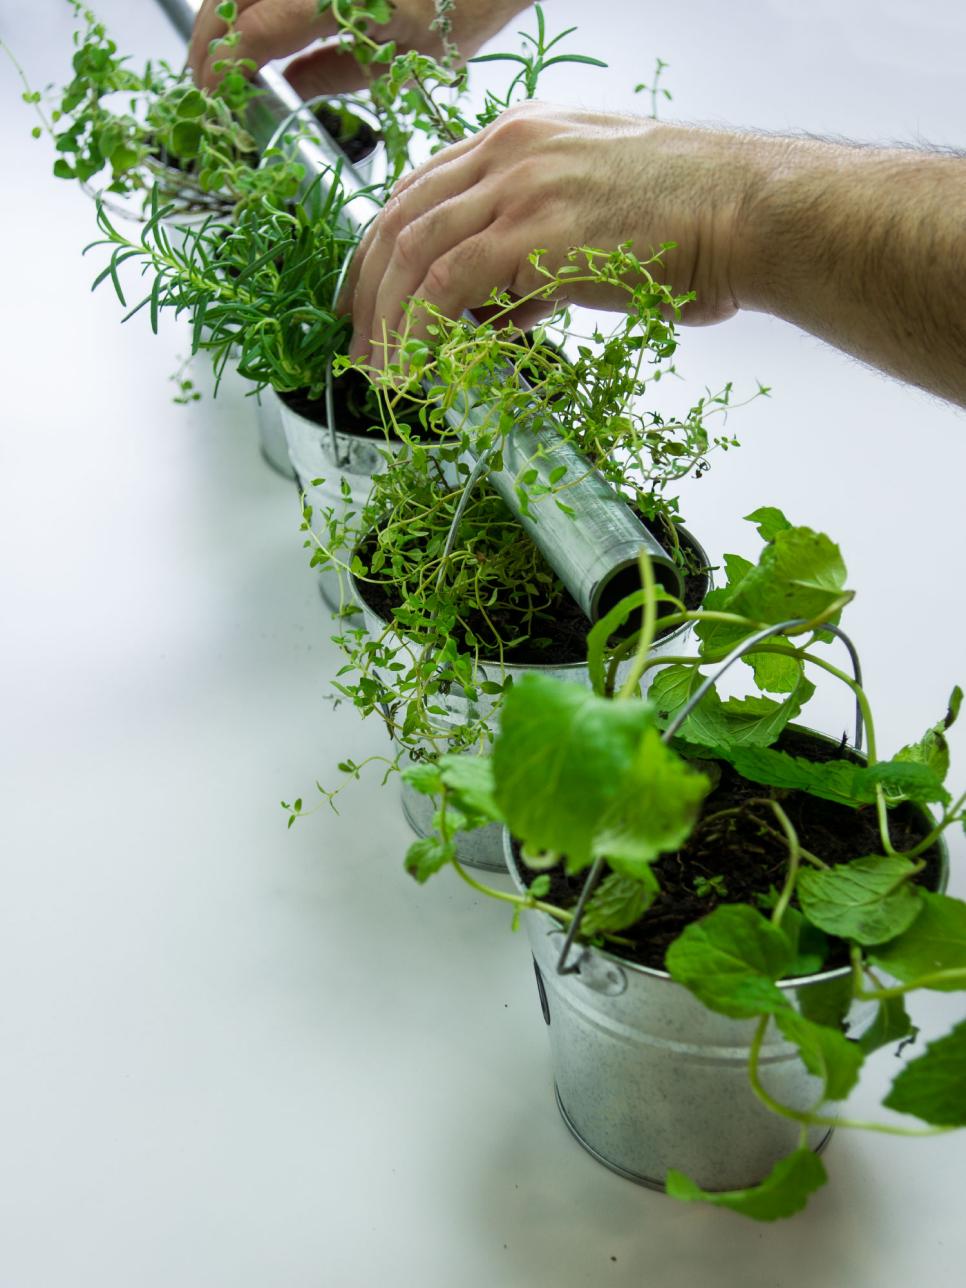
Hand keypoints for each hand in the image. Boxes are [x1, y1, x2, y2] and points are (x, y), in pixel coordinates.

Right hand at [189, 0, 530, 96]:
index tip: (212, 96)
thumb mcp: (405, 60)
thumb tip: (283, 90)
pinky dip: (249, 1)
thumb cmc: (466, 4)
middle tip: (205, 77)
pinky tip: (251, 24)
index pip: (255, 30)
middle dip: (208, 37)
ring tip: (221, 50)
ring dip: (220, 11)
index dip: (223, 66)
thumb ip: (335, 74)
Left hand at [344, 102, 764, 365]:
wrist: (747, 213)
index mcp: (520, 136)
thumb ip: (533, 262)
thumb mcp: (592, 226)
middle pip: (401, 215)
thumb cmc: (689, 224)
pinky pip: (445, 283)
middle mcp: (508, 147)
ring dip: (385, 318)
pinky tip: (414, 366)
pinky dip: (417, 329)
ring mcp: (519, 183)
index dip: (381, 250)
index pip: (421, 189)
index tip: (368, 300)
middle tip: (360, 346)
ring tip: (382, 371)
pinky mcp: (533, 230)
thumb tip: (494, 314)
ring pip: (411, 249)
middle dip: (367, 288)